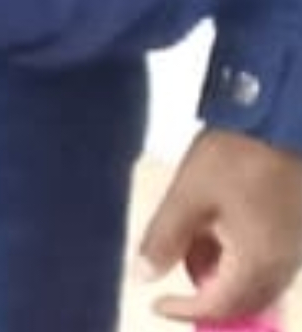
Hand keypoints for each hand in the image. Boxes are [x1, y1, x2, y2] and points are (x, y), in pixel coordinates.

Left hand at [138, 127, 301, 322]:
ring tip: (192, 243)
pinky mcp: (299, 230)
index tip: (156, 303)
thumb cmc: (234, 156)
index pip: (223, 305)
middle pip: (247, 302)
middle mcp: (285, 263)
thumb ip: (164, 238)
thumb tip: (143, 277)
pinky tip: (216, 232)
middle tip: (173, 277)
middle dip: (208, 299)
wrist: (283, 120)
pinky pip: (270, 263)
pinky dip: (239, 260)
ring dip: (224, 277)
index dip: (187, 310)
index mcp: (260, 260)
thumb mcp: (188, 194)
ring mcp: (297, 248)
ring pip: (260, 283)